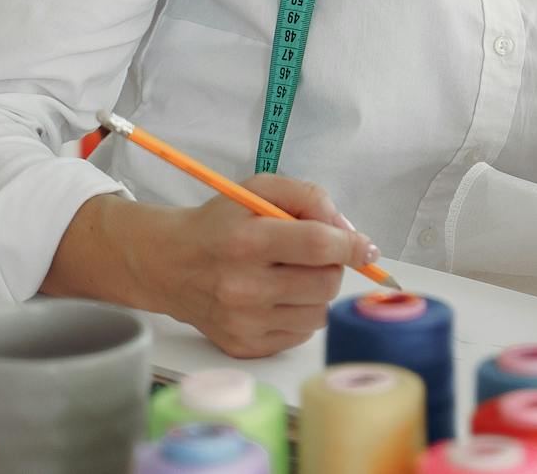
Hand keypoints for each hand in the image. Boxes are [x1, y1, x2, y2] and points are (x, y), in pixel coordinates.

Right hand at [150, 176, 377, 357]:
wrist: (170, 264)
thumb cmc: (219, 224)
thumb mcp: (258, 190)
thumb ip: (308, 197)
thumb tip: (347, 230)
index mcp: (247, 242)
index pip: (318, 245)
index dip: (352, 245)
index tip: (367, 248)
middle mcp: (243, 287)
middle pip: (325, 283)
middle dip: (333, 266)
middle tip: (315, 255)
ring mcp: (243, 322)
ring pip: (319, 313)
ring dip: (318, 292)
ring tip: (292, 275)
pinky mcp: (244, 346)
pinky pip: (300, 334)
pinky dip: (300, 314)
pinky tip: (278, 297)